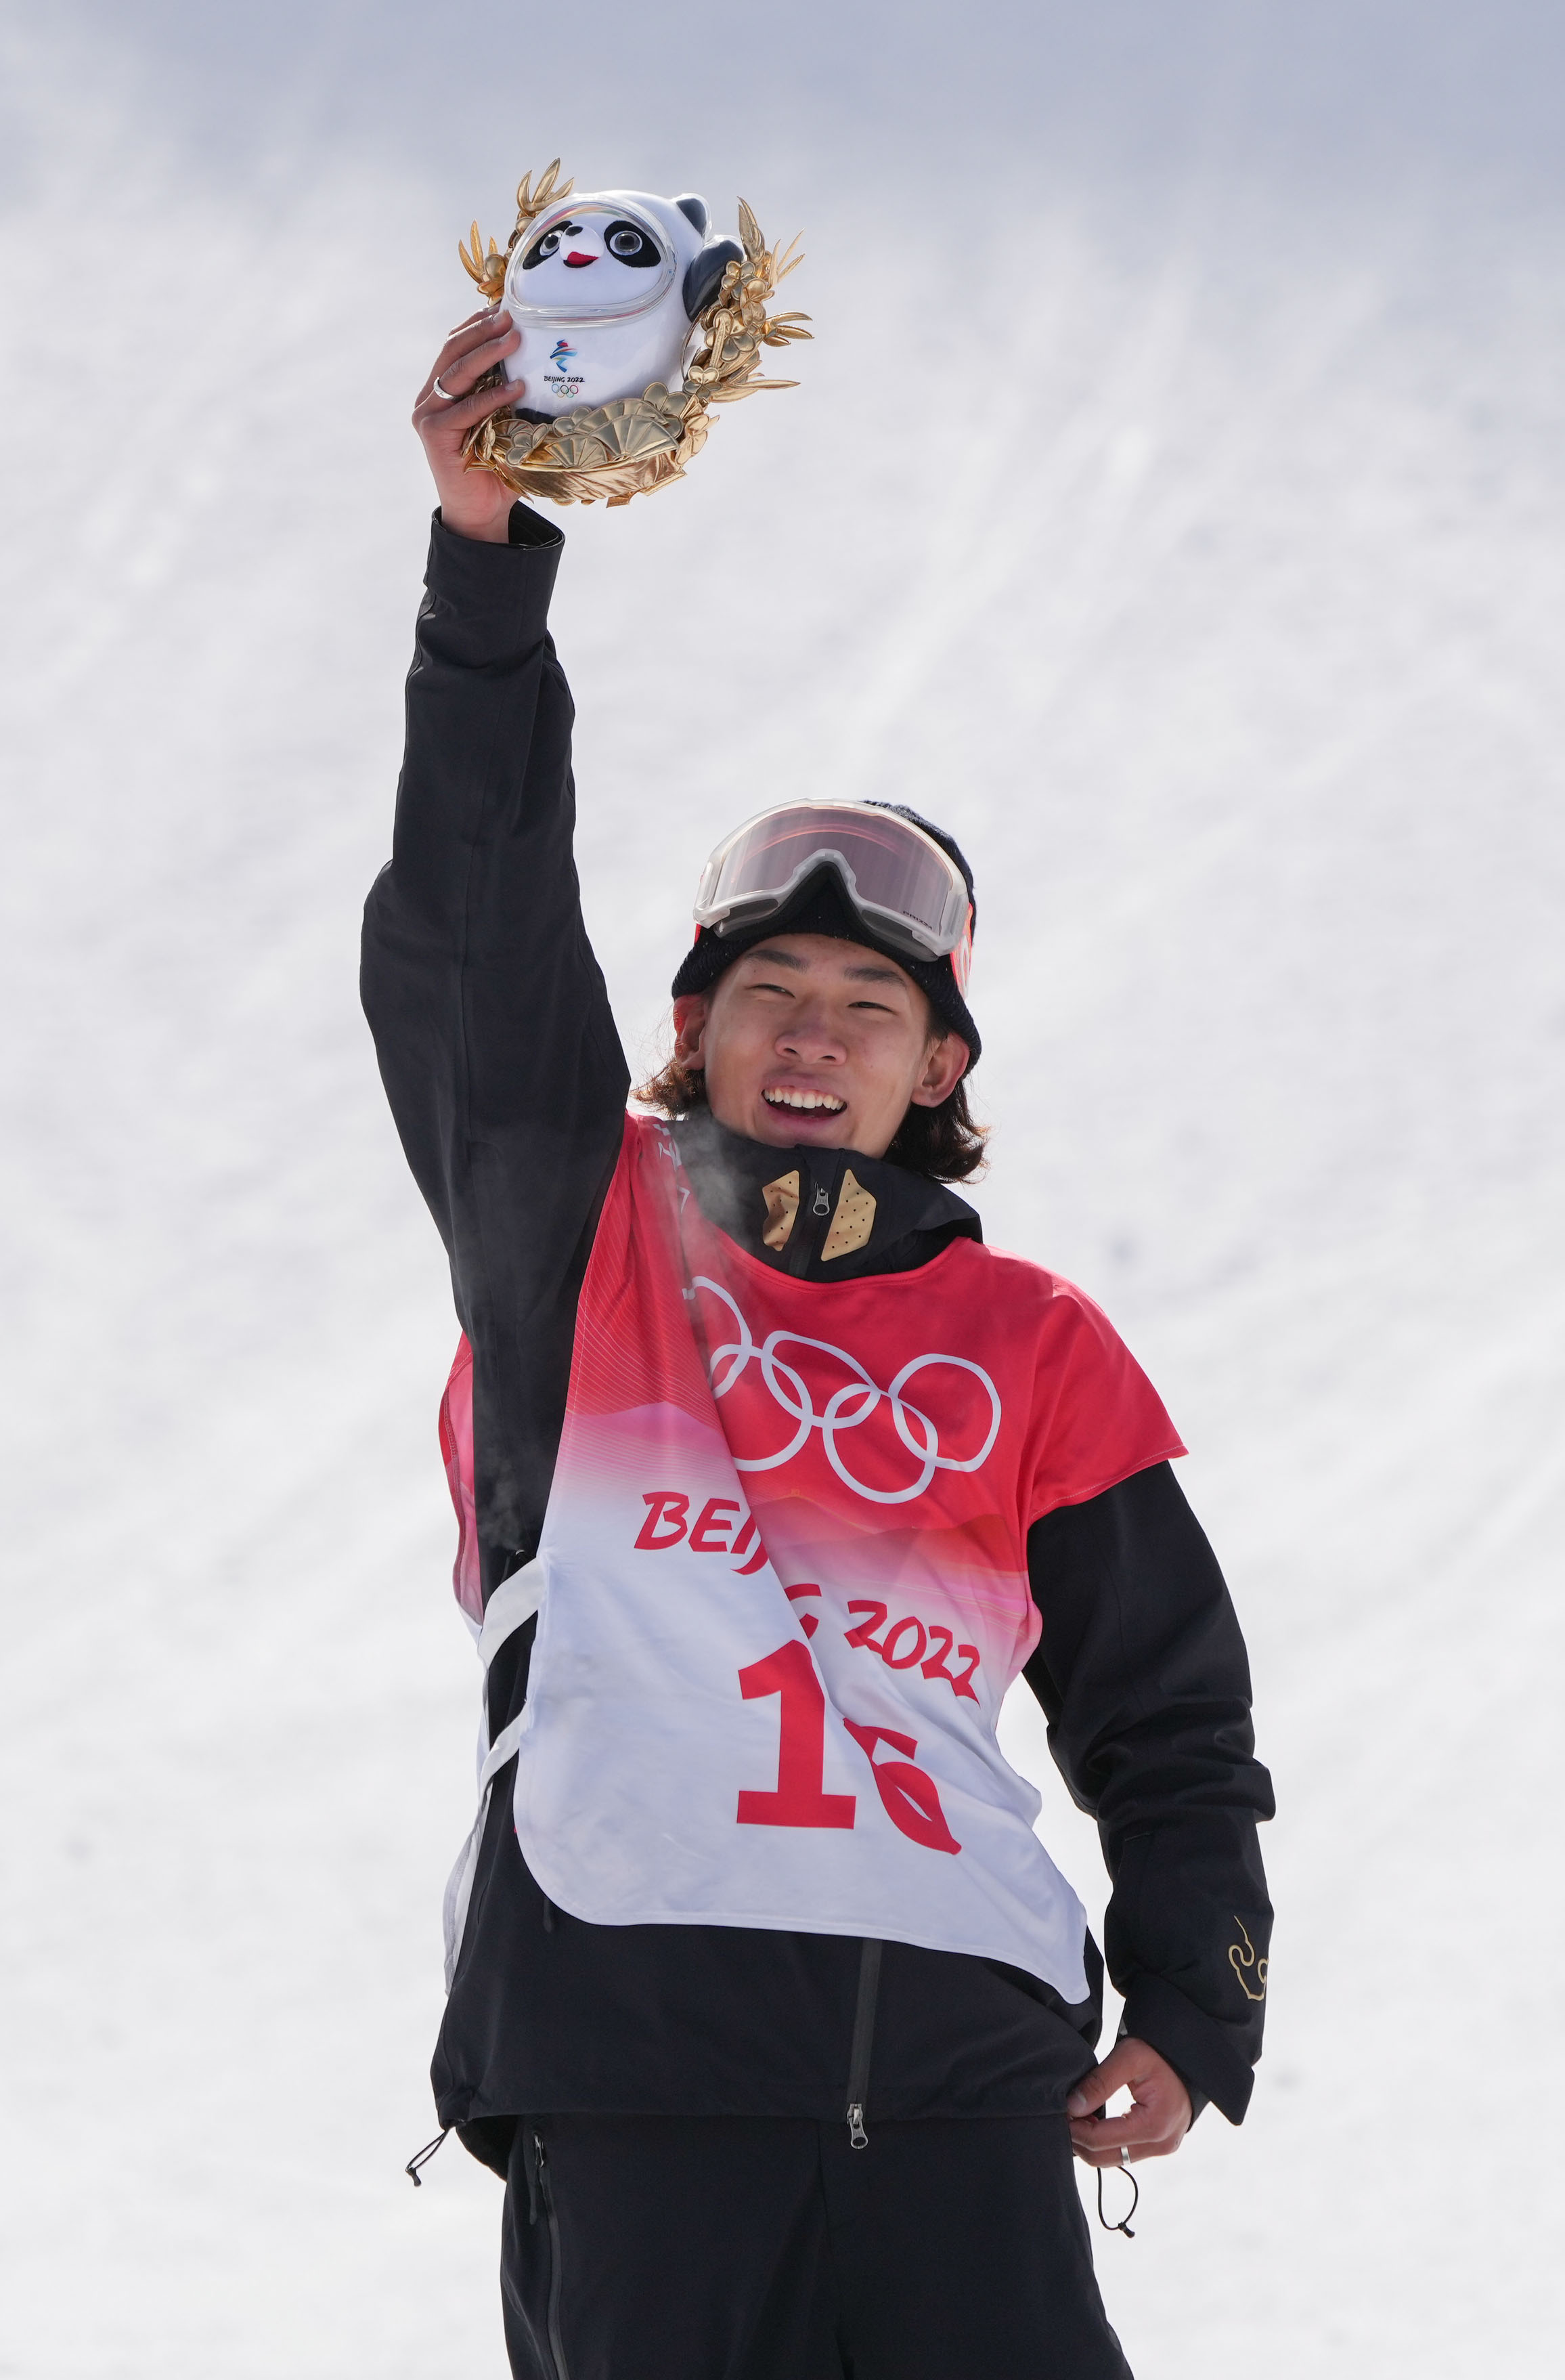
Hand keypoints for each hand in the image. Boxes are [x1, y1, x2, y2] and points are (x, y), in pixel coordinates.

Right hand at [413, 306, 525, 543]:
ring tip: (514, 339)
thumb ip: (508, 393)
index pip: (455, 346)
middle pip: (453, 351)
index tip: (503, 306)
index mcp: (441, 390)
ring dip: (487, 353)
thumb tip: (542, 362)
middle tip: (511, 315)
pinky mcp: (433, 434)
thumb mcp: (505, 421)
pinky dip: (491, 396)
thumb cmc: (497, 466)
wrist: (481, 511)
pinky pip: (466, 408)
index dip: (475, 323)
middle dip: (483, 330)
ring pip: (456, 372)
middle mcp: (429, 398)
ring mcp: (427, 414)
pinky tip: (515, 387)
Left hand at [1066, 2036, 1191, 2165]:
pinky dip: (1105, 2142)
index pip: (1100, 2141)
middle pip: (1104, 2158)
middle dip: (1079, 2140)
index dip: (1074, 2129)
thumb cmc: (1159, 2053)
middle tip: (1063, 2116)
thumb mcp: (1128, 2057)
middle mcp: (1160, 2144)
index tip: (1059, 2112)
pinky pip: (1124, 2153)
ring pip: (1113, 2159)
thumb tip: (1071, 2107)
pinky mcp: (1158, 2146)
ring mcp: (1161, 2148)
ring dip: (1090, 2143)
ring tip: (1076, 2118)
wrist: (1187, 2058)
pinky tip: (1093, 2122)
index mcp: (1154, 2125)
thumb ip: (1099, 2083)